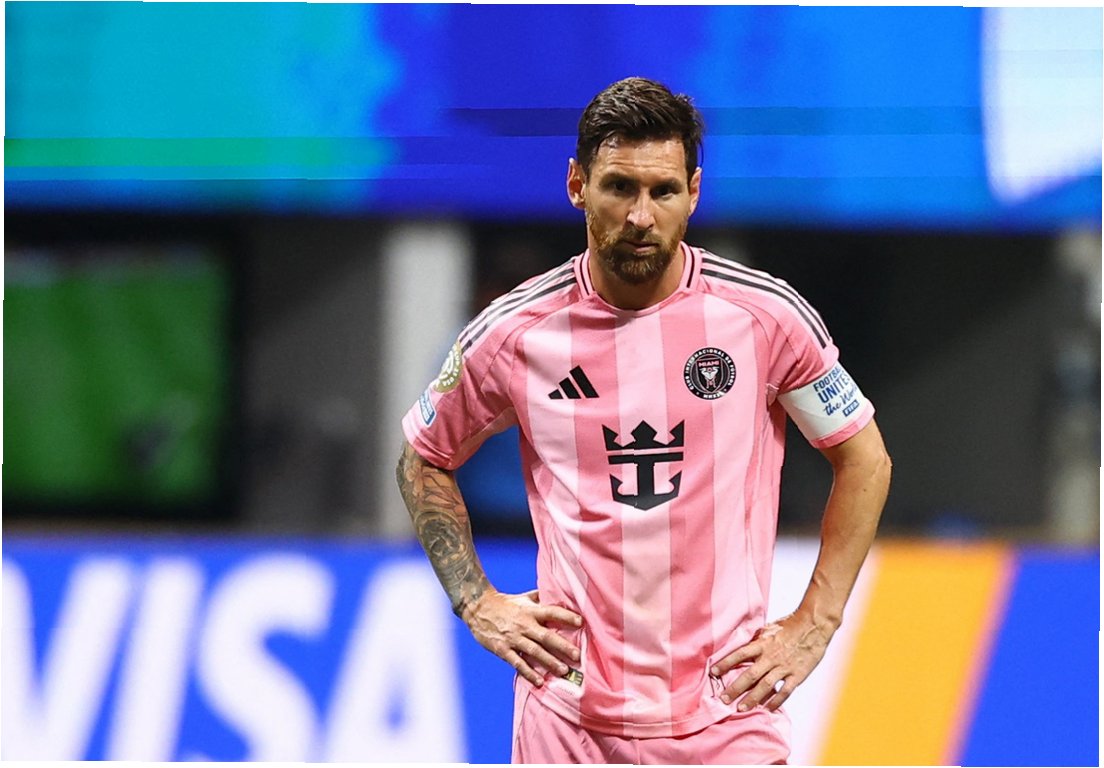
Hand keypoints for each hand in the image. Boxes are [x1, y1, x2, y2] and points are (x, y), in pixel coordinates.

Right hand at [463, 588, 582, 686]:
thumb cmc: (504, 602)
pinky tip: (539, 682)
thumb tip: (556, 593)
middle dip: (562, 647)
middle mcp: (524, 624)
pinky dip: (528, 673)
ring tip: (564, 671)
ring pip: (534, 652)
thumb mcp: (523, 597)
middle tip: (577, 656)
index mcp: (530, 611)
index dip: (566, 617)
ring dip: (550, 662)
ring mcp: (513, 638)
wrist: (477, 608)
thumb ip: (539, 597)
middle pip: (546, 637)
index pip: (552, 612)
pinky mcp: (503, 649)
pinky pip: (517, 662)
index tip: (581, 622)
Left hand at [711, 613, 833, 711]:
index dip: (725, 663)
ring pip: (765, 686)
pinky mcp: (797, 675)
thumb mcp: (769, 628)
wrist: (814, 625)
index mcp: (763, 643)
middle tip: (723, 700)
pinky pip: (785, 691)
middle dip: (735, 688)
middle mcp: (771, 656)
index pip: (740, 654)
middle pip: (750, 675)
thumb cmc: (790, 624)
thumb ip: (757, 639)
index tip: (713, 672)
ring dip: (752, 698)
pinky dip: (776, 701)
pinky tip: (768, 708)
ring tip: (741, 708)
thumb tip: (742, 644)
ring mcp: (784, 667)